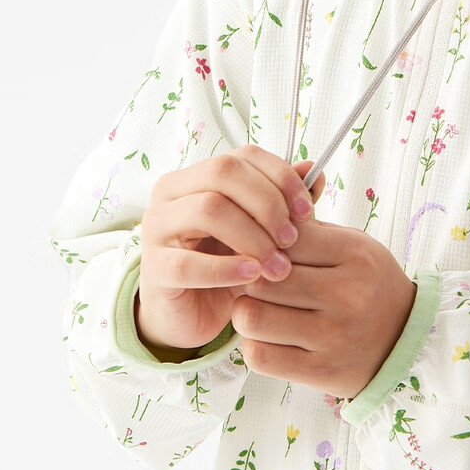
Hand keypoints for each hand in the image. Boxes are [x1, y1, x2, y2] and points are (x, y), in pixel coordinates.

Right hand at [136, 146, 323, 354]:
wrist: (188, 313)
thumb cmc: (223, 264)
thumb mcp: (257, 231)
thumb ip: (282, 202)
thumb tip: (314, 171)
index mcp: (197, 175)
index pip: (242, 156)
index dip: (280, 177)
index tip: (307, 210)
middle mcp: (172, 193)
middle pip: (223, 172)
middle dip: (267, 204)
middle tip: (292, 239)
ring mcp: (157, 228)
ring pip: (208, 210)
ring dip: (252, 238)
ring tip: (278, 266)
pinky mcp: (154, 268)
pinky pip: (189, 263)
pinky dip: (226, 269)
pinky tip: (252, 275)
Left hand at [229, 217, 418, 400]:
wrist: (405, 341)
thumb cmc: (368, 286)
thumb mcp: (352, 246)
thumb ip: (309, 232)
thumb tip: (260, 218)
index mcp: (354, 255)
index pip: (284, 239)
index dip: (264, 243)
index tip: (264, 251)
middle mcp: (346, 295)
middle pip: (262, 279)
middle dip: (249, 279)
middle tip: (255, 282)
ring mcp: (333, 337)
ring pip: (253, 318)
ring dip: (247, 313)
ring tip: (259, 309)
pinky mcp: (322, 372)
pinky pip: (261, 356)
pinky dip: (255, 345)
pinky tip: (269, 337)